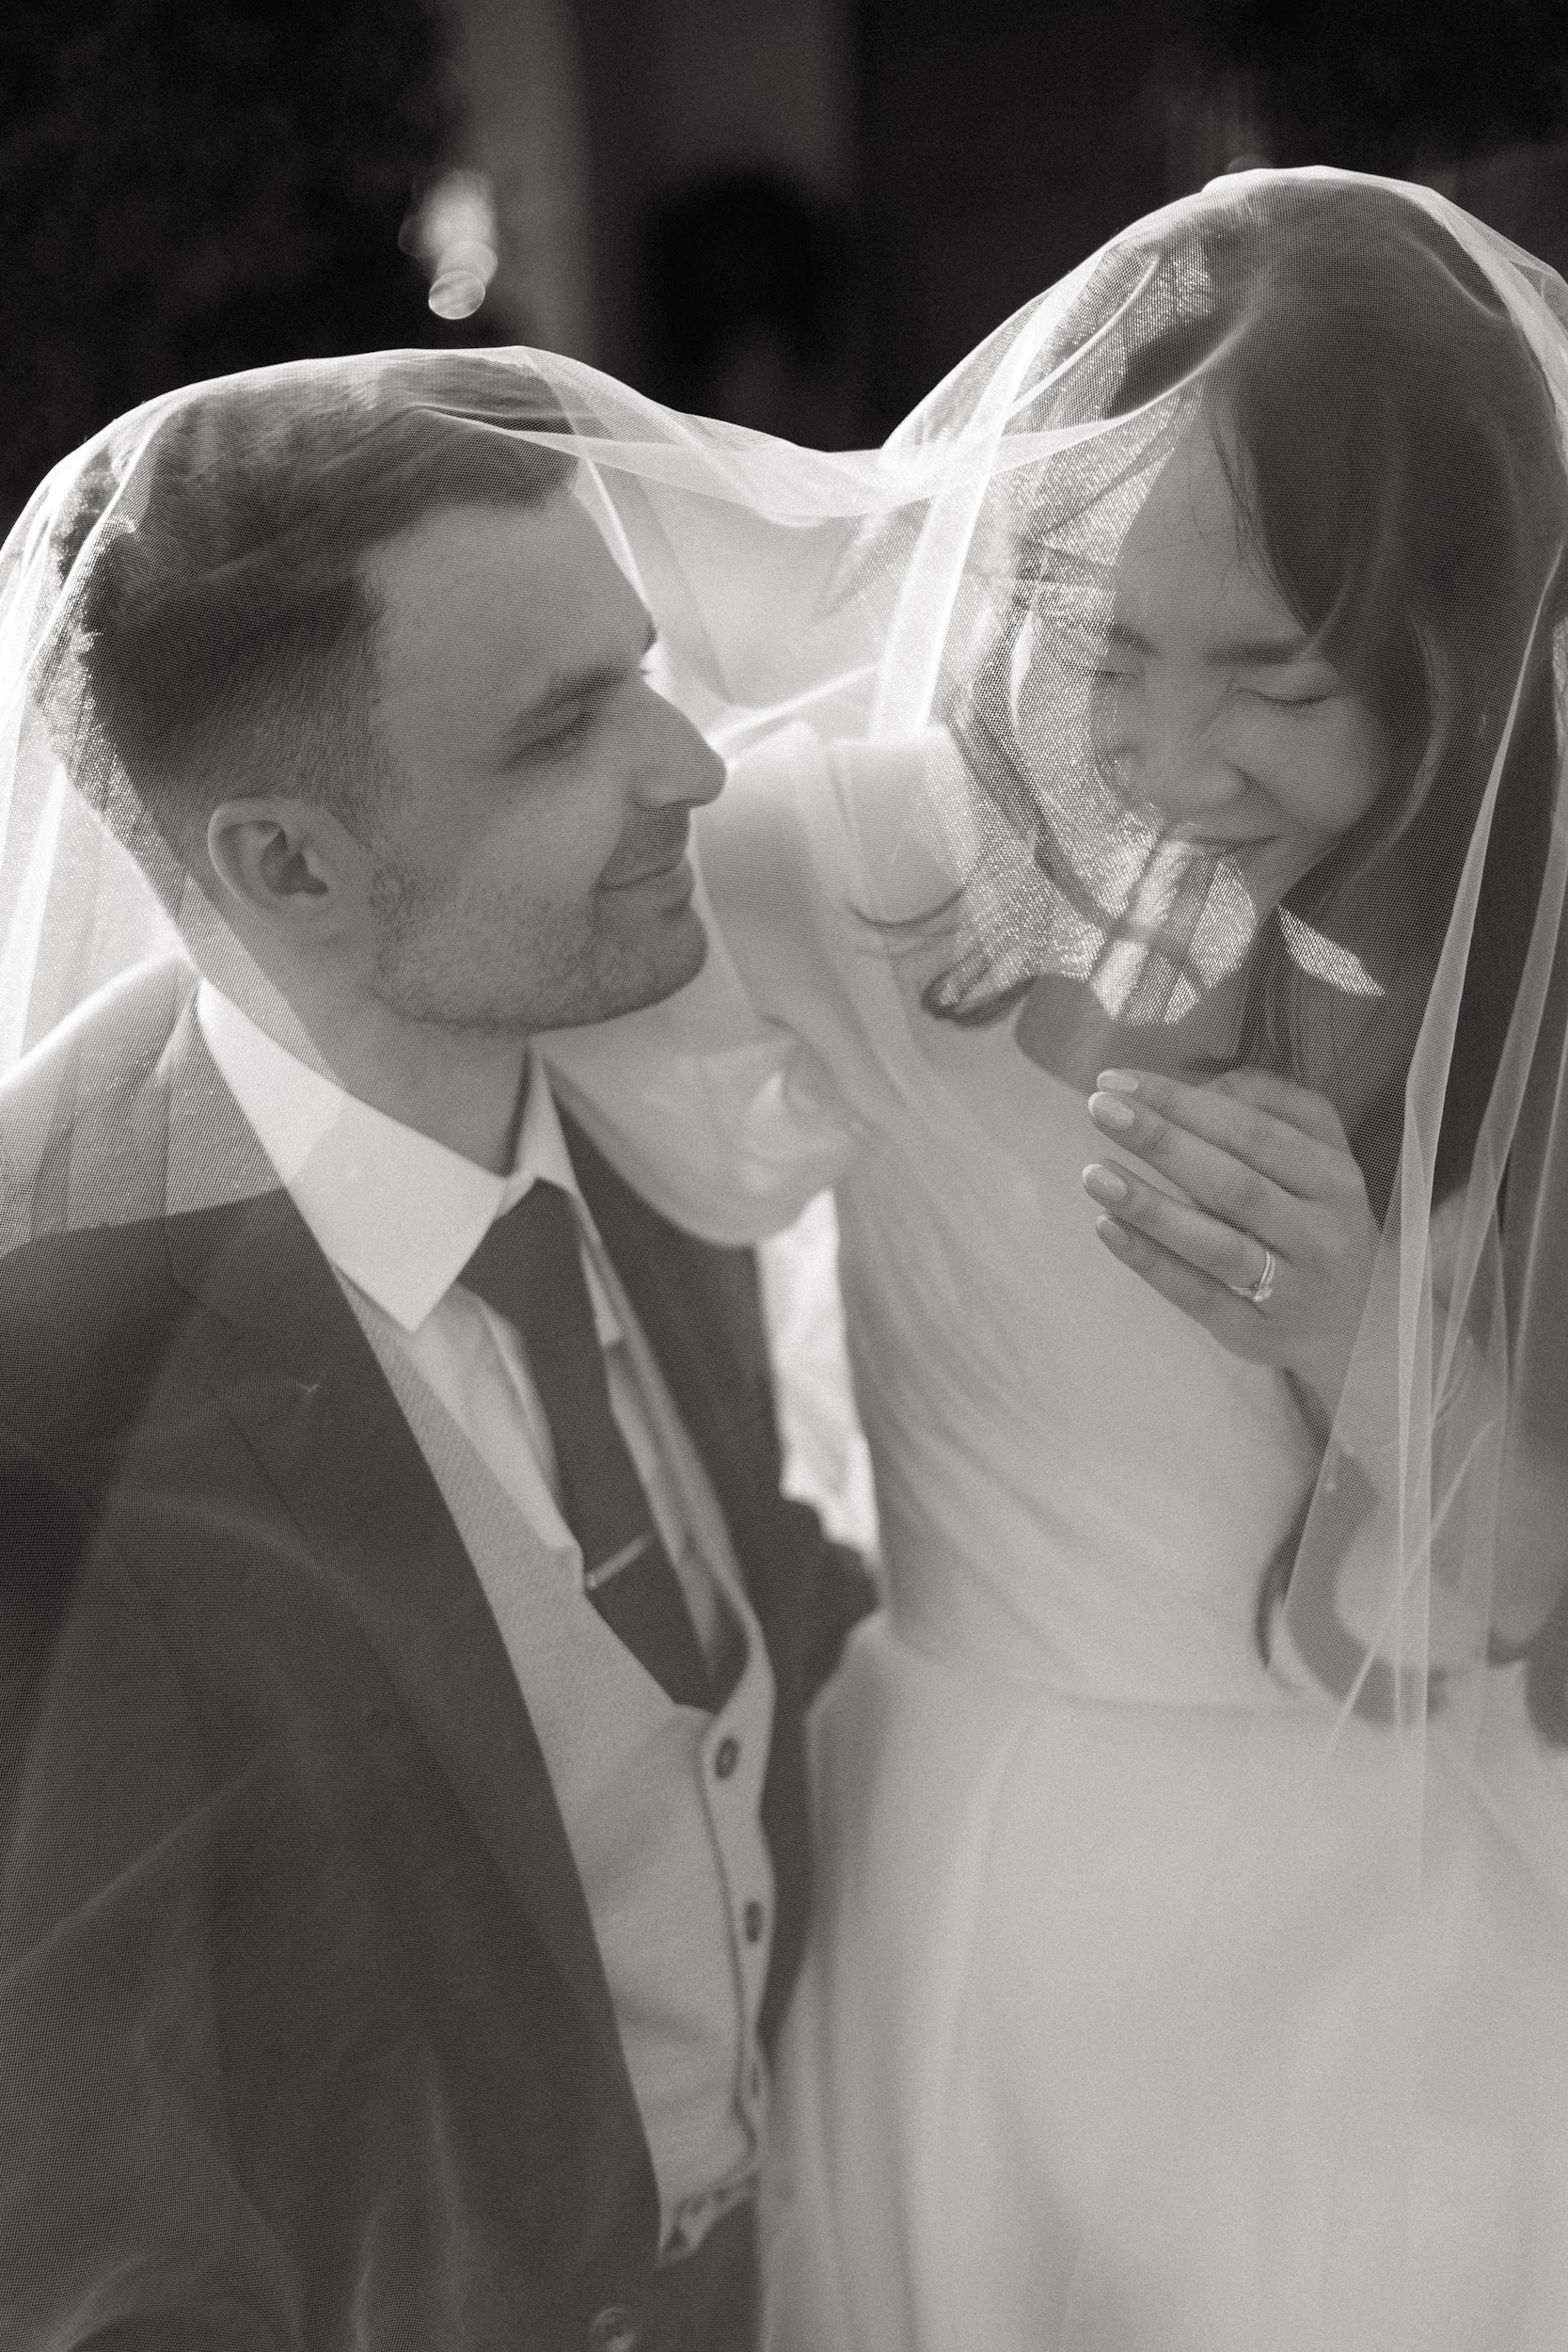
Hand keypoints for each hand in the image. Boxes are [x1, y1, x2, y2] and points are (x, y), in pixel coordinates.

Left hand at [1080, 1064, 1379, 1426]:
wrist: (1362, 1325)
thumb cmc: (1321, 1222)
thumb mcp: (1321, 1159)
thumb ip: (1272, 1109)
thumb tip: (1199, 1087)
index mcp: (1334, 1178)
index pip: (1254, 1131)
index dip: (1185, 1102)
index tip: (1119, 1079)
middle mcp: (1320, 1233)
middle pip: (1233, 1184)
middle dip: (1162, 1141)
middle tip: (1099, 1107)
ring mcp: (1291, 1289)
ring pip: (1215, 1245)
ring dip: (1150, 1207)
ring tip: (1093, 1173)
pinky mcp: (1256, 1333)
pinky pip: (1198, 1295)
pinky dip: (1151, 1262)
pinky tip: (1107, 1227)